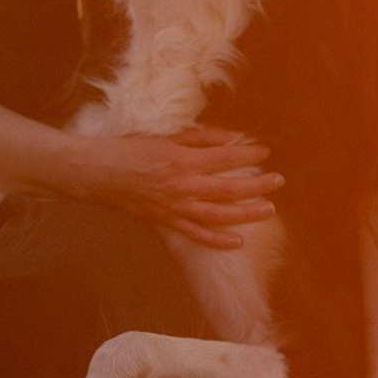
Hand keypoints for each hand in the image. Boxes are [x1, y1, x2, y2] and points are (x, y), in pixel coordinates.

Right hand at [74, 126, 282, 249]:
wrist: (98, 173)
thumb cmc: (130, 148)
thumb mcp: (166, 136)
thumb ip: (201, 138)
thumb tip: (234, 140)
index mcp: (182, 160)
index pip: (225, 158)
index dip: (248, 153)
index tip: (265, 150)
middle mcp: (182, 186)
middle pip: (228, 188)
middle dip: (257, 185)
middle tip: (279, 180)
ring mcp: (175, 208)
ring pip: (218, 215)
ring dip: (246, 213)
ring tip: (268, 209)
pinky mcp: (166, 222)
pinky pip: (196, 234)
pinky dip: (218, 240)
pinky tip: (238, 241)